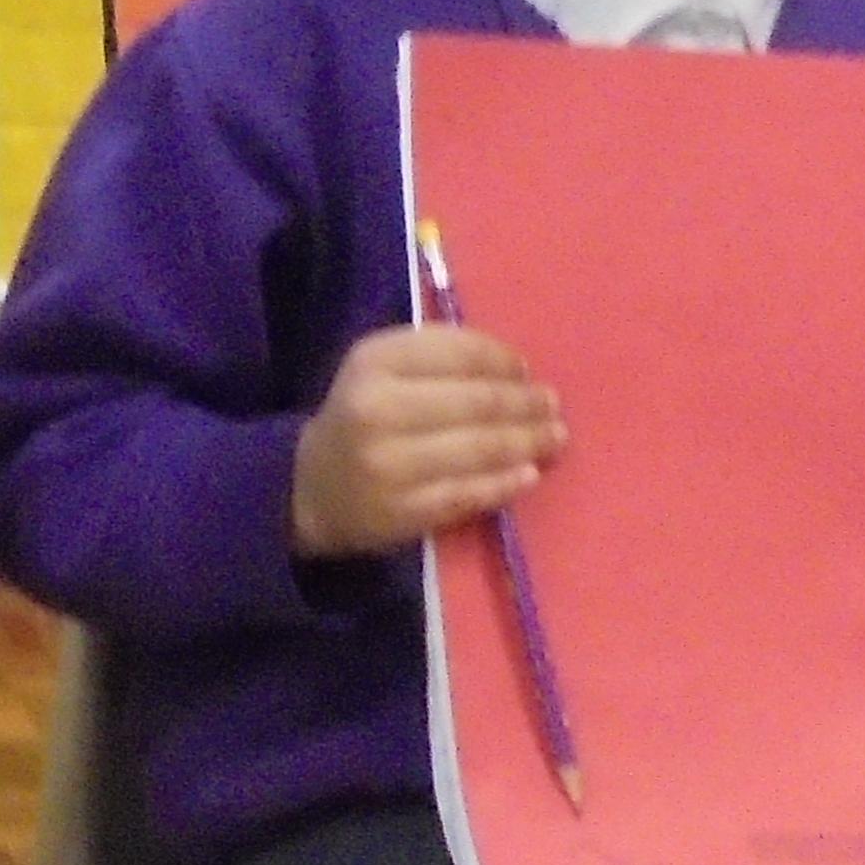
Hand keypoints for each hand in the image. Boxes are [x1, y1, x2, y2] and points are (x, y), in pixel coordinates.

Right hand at [289, 324, 560, 556]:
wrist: (309, 488)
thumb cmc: (359, 416)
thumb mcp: (380, 368)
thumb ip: (439, 357)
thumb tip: (518, 370)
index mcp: (373, 362)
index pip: (459, 353)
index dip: (503, 360)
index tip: (526, 370)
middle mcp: (378, 409)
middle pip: (477, 402)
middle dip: (526, 403)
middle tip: (553, 406)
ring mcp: (390, 465)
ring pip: (479, 449)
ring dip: (528, 441)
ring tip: (554, 437)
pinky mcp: (402, 511)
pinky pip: (469, 495)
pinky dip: (506, 483)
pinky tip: (529, 474)